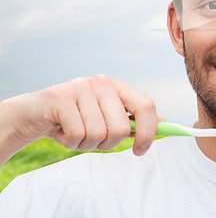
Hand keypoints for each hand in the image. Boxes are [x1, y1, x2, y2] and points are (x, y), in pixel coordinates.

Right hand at [0, 75, 158, 165]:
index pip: (146, 106)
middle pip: (120, 128)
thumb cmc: (74, 118)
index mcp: (117, 87)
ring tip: (73, 132)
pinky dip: (68, 142)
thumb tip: (165, 125)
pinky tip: (60, 130)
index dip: (148, 132)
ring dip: (84, 144)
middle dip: (106, 144)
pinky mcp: (61, 98)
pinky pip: (76, 135)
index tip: (140, 150)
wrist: (33, 114)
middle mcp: (102, 83)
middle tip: (91, 139)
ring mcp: (82, 87)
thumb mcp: (105, 117)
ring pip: (97, 134)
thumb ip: (132, 120)